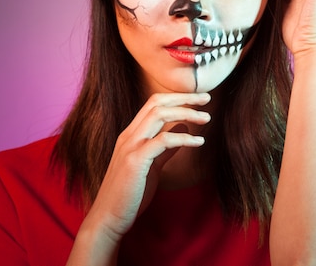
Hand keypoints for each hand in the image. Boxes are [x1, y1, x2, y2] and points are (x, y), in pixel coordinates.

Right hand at [83, 92, 210, 243]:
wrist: (108, 218)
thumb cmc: (130, 195)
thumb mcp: (151, 167)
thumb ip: (165, 148)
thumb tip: (183, 128)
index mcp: (131, 135)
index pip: (154, 104)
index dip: (177, 97)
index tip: (199, 99)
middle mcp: (129, 136)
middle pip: (157, 103)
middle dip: (184, 98)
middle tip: (208, 99)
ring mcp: (130, 147)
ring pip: (159, 115)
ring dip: (186, 113)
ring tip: (207, 118)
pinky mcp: (135, 161)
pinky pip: (163, 141)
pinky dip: (184, 138)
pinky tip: (199, 142)